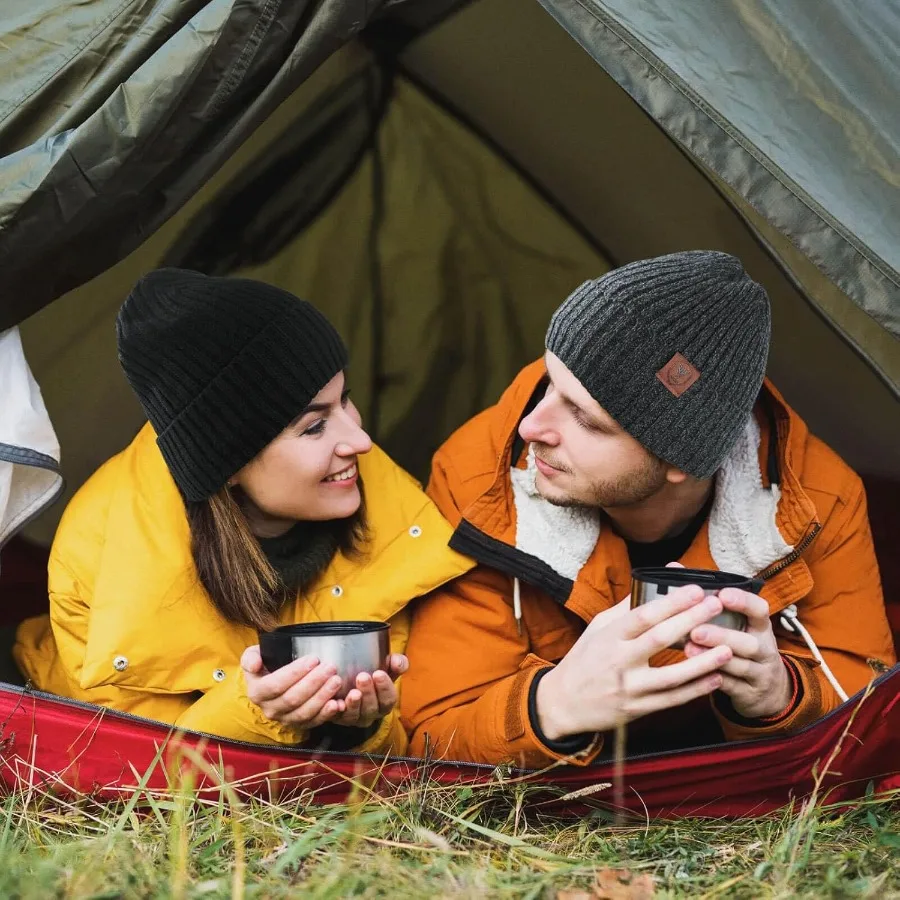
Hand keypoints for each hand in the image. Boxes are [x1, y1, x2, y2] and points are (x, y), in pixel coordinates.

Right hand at [241, 646, 344, 728]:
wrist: (271, 685)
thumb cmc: (265, 666)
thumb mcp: (253, 656)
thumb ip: (250, 657)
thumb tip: (254, 664)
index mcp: (257, 692)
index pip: (276, 684)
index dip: (295, 673)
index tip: (313, 659)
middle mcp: (270, 709)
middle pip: (293, 699)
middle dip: (314, 682)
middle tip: (330, 667)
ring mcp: (285, 719)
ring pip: (304, 712)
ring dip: (322, 697)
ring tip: (336, 681)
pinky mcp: (300, 725)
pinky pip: (314, 722)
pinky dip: (327, 714)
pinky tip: (338, 703)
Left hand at [328, 653, 408, 728]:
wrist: (346, 675)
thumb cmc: (371, 670)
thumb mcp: (386, 665)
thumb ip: (396, 662)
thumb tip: (398, 664)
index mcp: (384, 702)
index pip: (388, 699)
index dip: (384, 688)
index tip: (378, 673)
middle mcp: (370, 714)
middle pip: (371, 708)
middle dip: (368, 693)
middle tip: (363, 677)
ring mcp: (352, 717)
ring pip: (354, 715)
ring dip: (354, 704)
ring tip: (352, 692)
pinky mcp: (335, 717)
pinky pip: (335, 717)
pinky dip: (335, 711)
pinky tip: (335, 702)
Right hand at [536, 586, 732, 739]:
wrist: (563, 702)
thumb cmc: (584, 659)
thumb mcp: (598, 628)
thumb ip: (626, 608)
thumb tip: (651, 583)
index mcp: (609, 636)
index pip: (643, 615)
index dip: (670, 602)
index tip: (695, 589)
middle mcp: (619, 661)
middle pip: (659, 639)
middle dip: (691, 620)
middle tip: (716, 605)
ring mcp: (629, 687)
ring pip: (671, 675)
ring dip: (702, 662)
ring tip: (728, 648)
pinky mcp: (636, 709)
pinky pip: (671, 700)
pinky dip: (695, 690)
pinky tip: (716, 678)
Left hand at [684, 588, 791, 718]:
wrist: (765, 690)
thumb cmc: (738, 644)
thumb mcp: (732, 623)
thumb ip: (706, 597)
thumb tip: (674, 567)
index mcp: (759, 625)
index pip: (760, 610)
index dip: (744, 602)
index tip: (723, 595)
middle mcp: (764, 648)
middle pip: (749, 641)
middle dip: (722, 634)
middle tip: (696, 629)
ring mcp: (759, 672)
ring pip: (740, 665)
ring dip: (712, 658)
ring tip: (688, 649)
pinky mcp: (749, 694)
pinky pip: (731, 687)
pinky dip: (712, 680)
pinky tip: (694, 674)